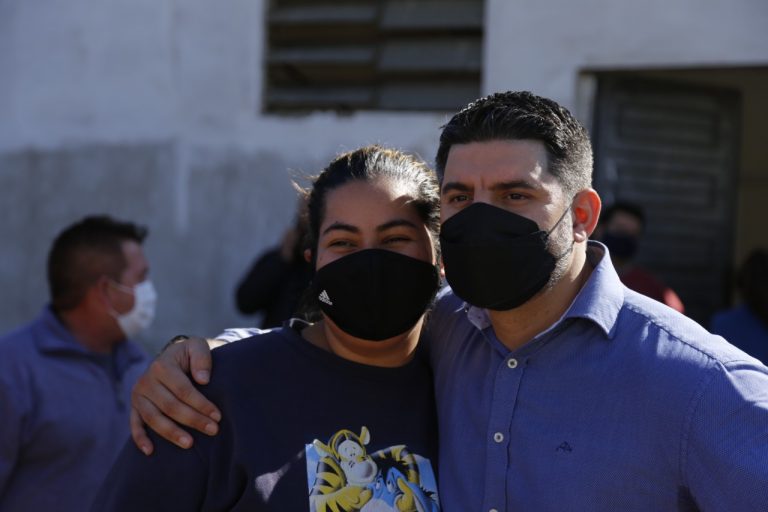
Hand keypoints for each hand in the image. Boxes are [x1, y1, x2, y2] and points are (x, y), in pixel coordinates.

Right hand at [130, 337, 220, 454]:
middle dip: (193, 420)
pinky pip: (135, 424)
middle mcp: (146, 381)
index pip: (183, 390)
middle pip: (170, 406)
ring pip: (153, 418)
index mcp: (161, 366)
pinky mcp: (135, 406)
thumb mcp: (197, 347)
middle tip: (213, 430)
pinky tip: (150, 451)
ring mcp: (138, 395)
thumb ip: (202, 358)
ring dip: (171, 433)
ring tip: (190, 444)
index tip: (217, 416)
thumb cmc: (189, 354)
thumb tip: (203, 380)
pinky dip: (140, 439)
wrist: (173, 357)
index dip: (201, 404)